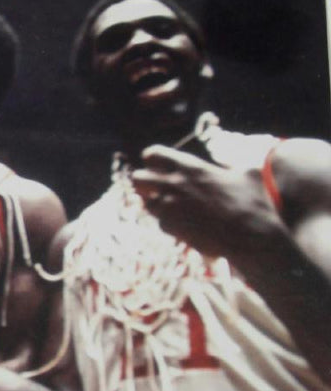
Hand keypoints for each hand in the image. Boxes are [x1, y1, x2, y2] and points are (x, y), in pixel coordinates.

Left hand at [131, 145, 280, 258]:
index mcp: (191, 168)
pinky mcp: (169, 228)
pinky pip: (159, 222)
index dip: (152, 159)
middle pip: (137, 178)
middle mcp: (174, 185)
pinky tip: (186, 225)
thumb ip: (232, 164)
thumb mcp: (247, 173)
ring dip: (156, 204)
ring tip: (173, 208)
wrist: (249, 236)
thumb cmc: (253, 203)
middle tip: (154, 188)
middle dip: (143, 183)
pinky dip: (169, 223)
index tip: (156, 165)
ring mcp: (169, 207)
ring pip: (146, 203)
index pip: (155, 154)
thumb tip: (231, 161)